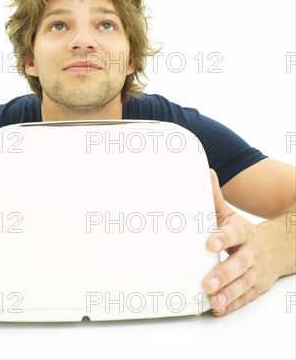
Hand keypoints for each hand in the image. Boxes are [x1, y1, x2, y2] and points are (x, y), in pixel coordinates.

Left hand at [203, 169, 279, 315]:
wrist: (275, 248)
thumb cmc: (242, 232)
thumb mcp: (230, 215)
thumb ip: (215, 198)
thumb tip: (205, 173)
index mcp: (243, 233)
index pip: (234, 234)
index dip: (222, 238)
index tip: (209, 243)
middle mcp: (251, 254)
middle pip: (239, 265)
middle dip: (223, 273)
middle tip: (207, 281)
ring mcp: (254, 273)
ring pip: (242, 284)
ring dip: (227, 292)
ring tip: (212, 298)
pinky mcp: (255, 288)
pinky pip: (243, 298)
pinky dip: (231, 304)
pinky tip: (218, 308)